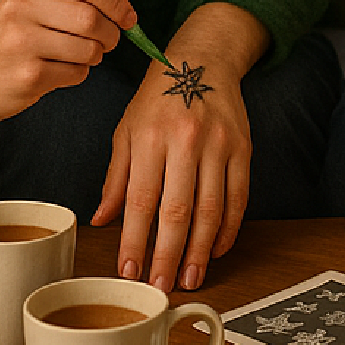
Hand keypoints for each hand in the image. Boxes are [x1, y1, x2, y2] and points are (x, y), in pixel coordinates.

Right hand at [0, 0, 135, 183]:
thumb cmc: (10, 38)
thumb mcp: (36, 0)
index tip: (128, 11)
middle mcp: (20, 6)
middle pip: (90, 15)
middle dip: (112, 31)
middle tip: (111, 39)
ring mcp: (20, 41)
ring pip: (88, 47)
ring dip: (97, 55)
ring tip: (83, 55)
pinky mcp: (26, 74)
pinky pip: (76, 72)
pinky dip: (79, 74)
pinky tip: (61, 71)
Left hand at [93, 58, 251, 292]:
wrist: (204, 58)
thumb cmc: (157, 97)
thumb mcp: (127, 129)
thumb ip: (116, 177)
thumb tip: (101, 220)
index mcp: (150, 136)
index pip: (141, 200)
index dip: (135, 241)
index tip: (129, 271)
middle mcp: (185, 139)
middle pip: (178, 209)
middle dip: (169, 254)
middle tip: (162, 285)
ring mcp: (219, 143)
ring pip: (212, 208)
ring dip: (201, 249)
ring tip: (191, 277)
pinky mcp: (243, 147)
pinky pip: (239, 196)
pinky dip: (229, 227)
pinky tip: (217, 248)